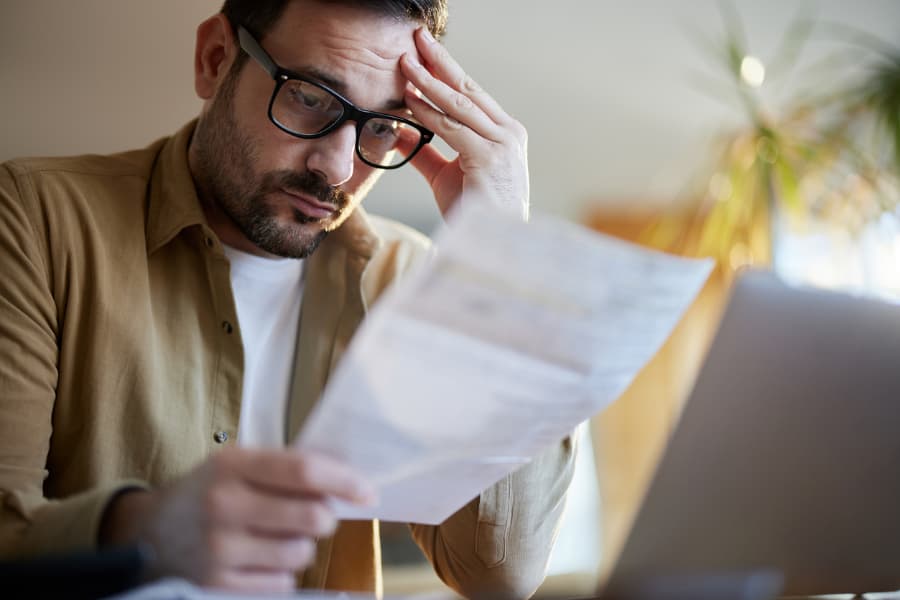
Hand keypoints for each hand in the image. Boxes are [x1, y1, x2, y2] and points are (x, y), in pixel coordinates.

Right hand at [100, 447, 374, 592]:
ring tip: (275, 536)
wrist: (147, 534)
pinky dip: (279, 571)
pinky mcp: (217, 586)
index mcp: (232, 465)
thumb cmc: (208, 493)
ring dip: (301, 546)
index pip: (304, 471)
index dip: (345, 481)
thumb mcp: (236, 465)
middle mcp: (224, 505)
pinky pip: (281, 582)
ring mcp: (219, 550)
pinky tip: (256, 558)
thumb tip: (347, 479)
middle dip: (325, 517)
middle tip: (317, 515)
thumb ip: (285, 468)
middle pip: (312, 516)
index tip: (368, 491)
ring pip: (302, 553)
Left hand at [401, 27, 529, 220]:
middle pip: (468, 89)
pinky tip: (409, 100)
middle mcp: (508, 134)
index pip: (471, 95)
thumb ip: (427, 152)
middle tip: (417, 40)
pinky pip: (452, 129)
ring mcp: (503, 145)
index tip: (424, 53)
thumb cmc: (475, 215)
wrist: (493, 246)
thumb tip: (401, 131)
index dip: (446, 71)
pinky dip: (429, 112)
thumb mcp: (446, 176)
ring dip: (429, 81)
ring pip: (460, 104)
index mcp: (504, 134)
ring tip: (406, 63)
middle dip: (440, 62)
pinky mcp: (490, 158)